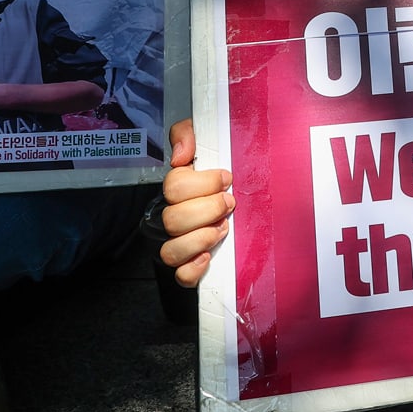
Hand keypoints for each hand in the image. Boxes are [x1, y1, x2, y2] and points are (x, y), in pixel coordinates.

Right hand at [159, 118, 233, 287]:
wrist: (243, 205)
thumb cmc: (222, 176)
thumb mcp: (208, 142)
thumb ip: (188, 134)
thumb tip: (181, 155)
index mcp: (178, 190)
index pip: (174, 186)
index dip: (203, 182)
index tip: (226, 178)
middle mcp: (173, 218)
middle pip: (173, 219)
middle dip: (208, 209)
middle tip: (230, 203)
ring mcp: (179, 243)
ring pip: (170, 251)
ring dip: (201, 238)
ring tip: (223, 228)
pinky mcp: (189, 266)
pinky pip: (181, 277)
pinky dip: (194, 269)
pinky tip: (209, 257)